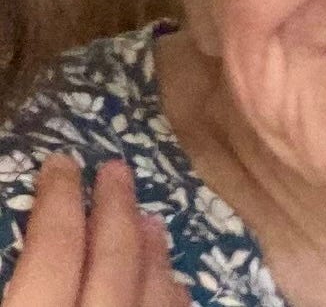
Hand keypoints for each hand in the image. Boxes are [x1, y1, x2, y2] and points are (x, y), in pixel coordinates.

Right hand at [3, 155, 188, 306]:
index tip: (60, 163)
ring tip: (150, 219)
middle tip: (116, 169)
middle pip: (114, 261)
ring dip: (152, 250)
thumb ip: (22, 282)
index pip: (55, 250)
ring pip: (154, 291)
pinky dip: (170, 294)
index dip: (57, 201)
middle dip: (115, 209)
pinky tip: (170, 282)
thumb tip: (42, 234)